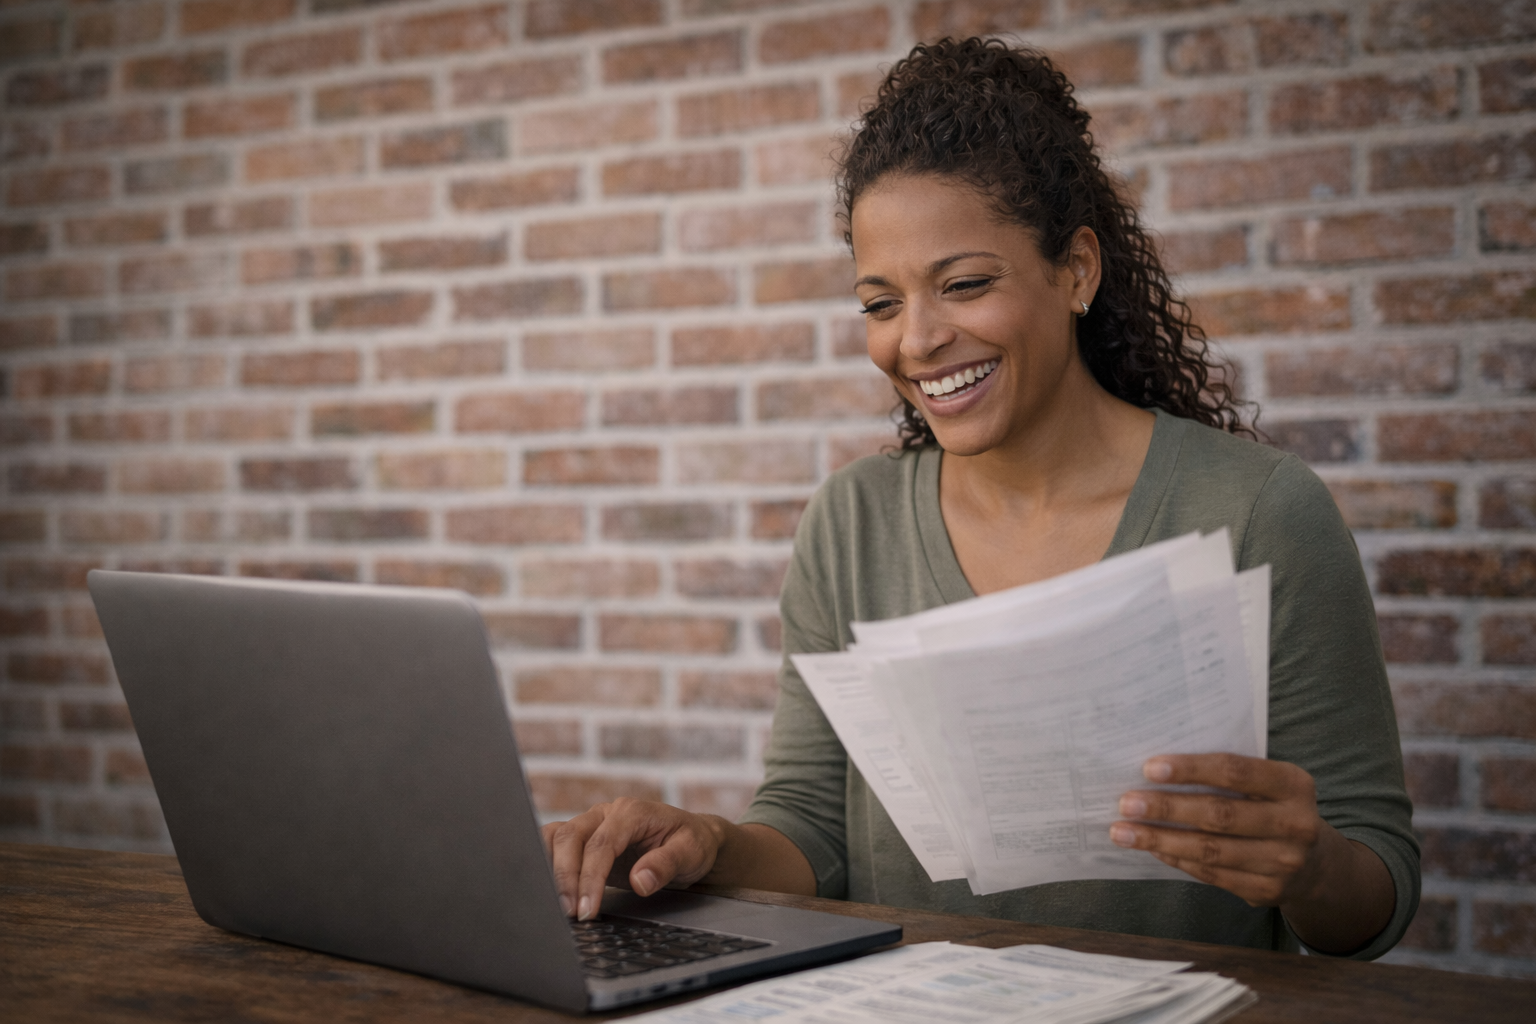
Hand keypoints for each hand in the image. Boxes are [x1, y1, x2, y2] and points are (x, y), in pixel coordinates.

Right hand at [541, 798, 728, 920]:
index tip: (588, 908)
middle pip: (570, 838)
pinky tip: (547, 889)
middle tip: (570, 914)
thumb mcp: (691, 853)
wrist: (692, 839)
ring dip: (551, 870)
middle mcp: (606, 813)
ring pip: (556, 838)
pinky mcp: (584, 839)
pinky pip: (554, 843)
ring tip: (557, 906)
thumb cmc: (692, 843)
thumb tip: (641, 881)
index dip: (590, 878)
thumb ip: (666, 864)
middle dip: (565, 878)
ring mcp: (592, 824)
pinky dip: (546, 862)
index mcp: (631, 812)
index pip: (601, 844)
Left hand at [1109, 753, 1322, 907]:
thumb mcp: (1268, 783)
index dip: (1190, 769)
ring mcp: (1283, 862)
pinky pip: (1211, 873)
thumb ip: (1229, 773)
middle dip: (1166, 809)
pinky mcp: (1266, 890)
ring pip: (1210, 850)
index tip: (1149, 768)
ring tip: (1123, 832)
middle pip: (1218, 814)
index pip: (1235, 771)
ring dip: (1160, 840)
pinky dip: (1176, 859)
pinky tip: (1152, 849)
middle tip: (1126, 803)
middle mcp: (1295, 824)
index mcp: (1293, 784)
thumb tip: (1157, 770)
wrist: (1316, 863)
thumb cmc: (1273, 807)